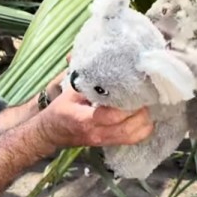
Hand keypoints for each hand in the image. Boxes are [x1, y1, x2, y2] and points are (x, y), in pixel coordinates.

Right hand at [38, 82, 153, 148]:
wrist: (52, 132)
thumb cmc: (60, 110)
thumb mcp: (68, 91)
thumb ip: (82, 76)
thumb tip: (84, 54)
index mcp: (84, 119)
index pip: (111, 115)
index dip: (127, 104)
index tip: (134, 89)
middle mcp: (96, 133)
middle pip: (129, 128)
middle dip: (141, 112)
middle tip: (144, 95)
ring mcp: (104, 140)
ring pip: (135, 136)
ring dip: (144, 120)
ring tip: (143, 104)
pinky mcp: (110, 143)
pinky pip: (134, 139)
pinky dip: (143, 128)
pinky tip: (140, 115)